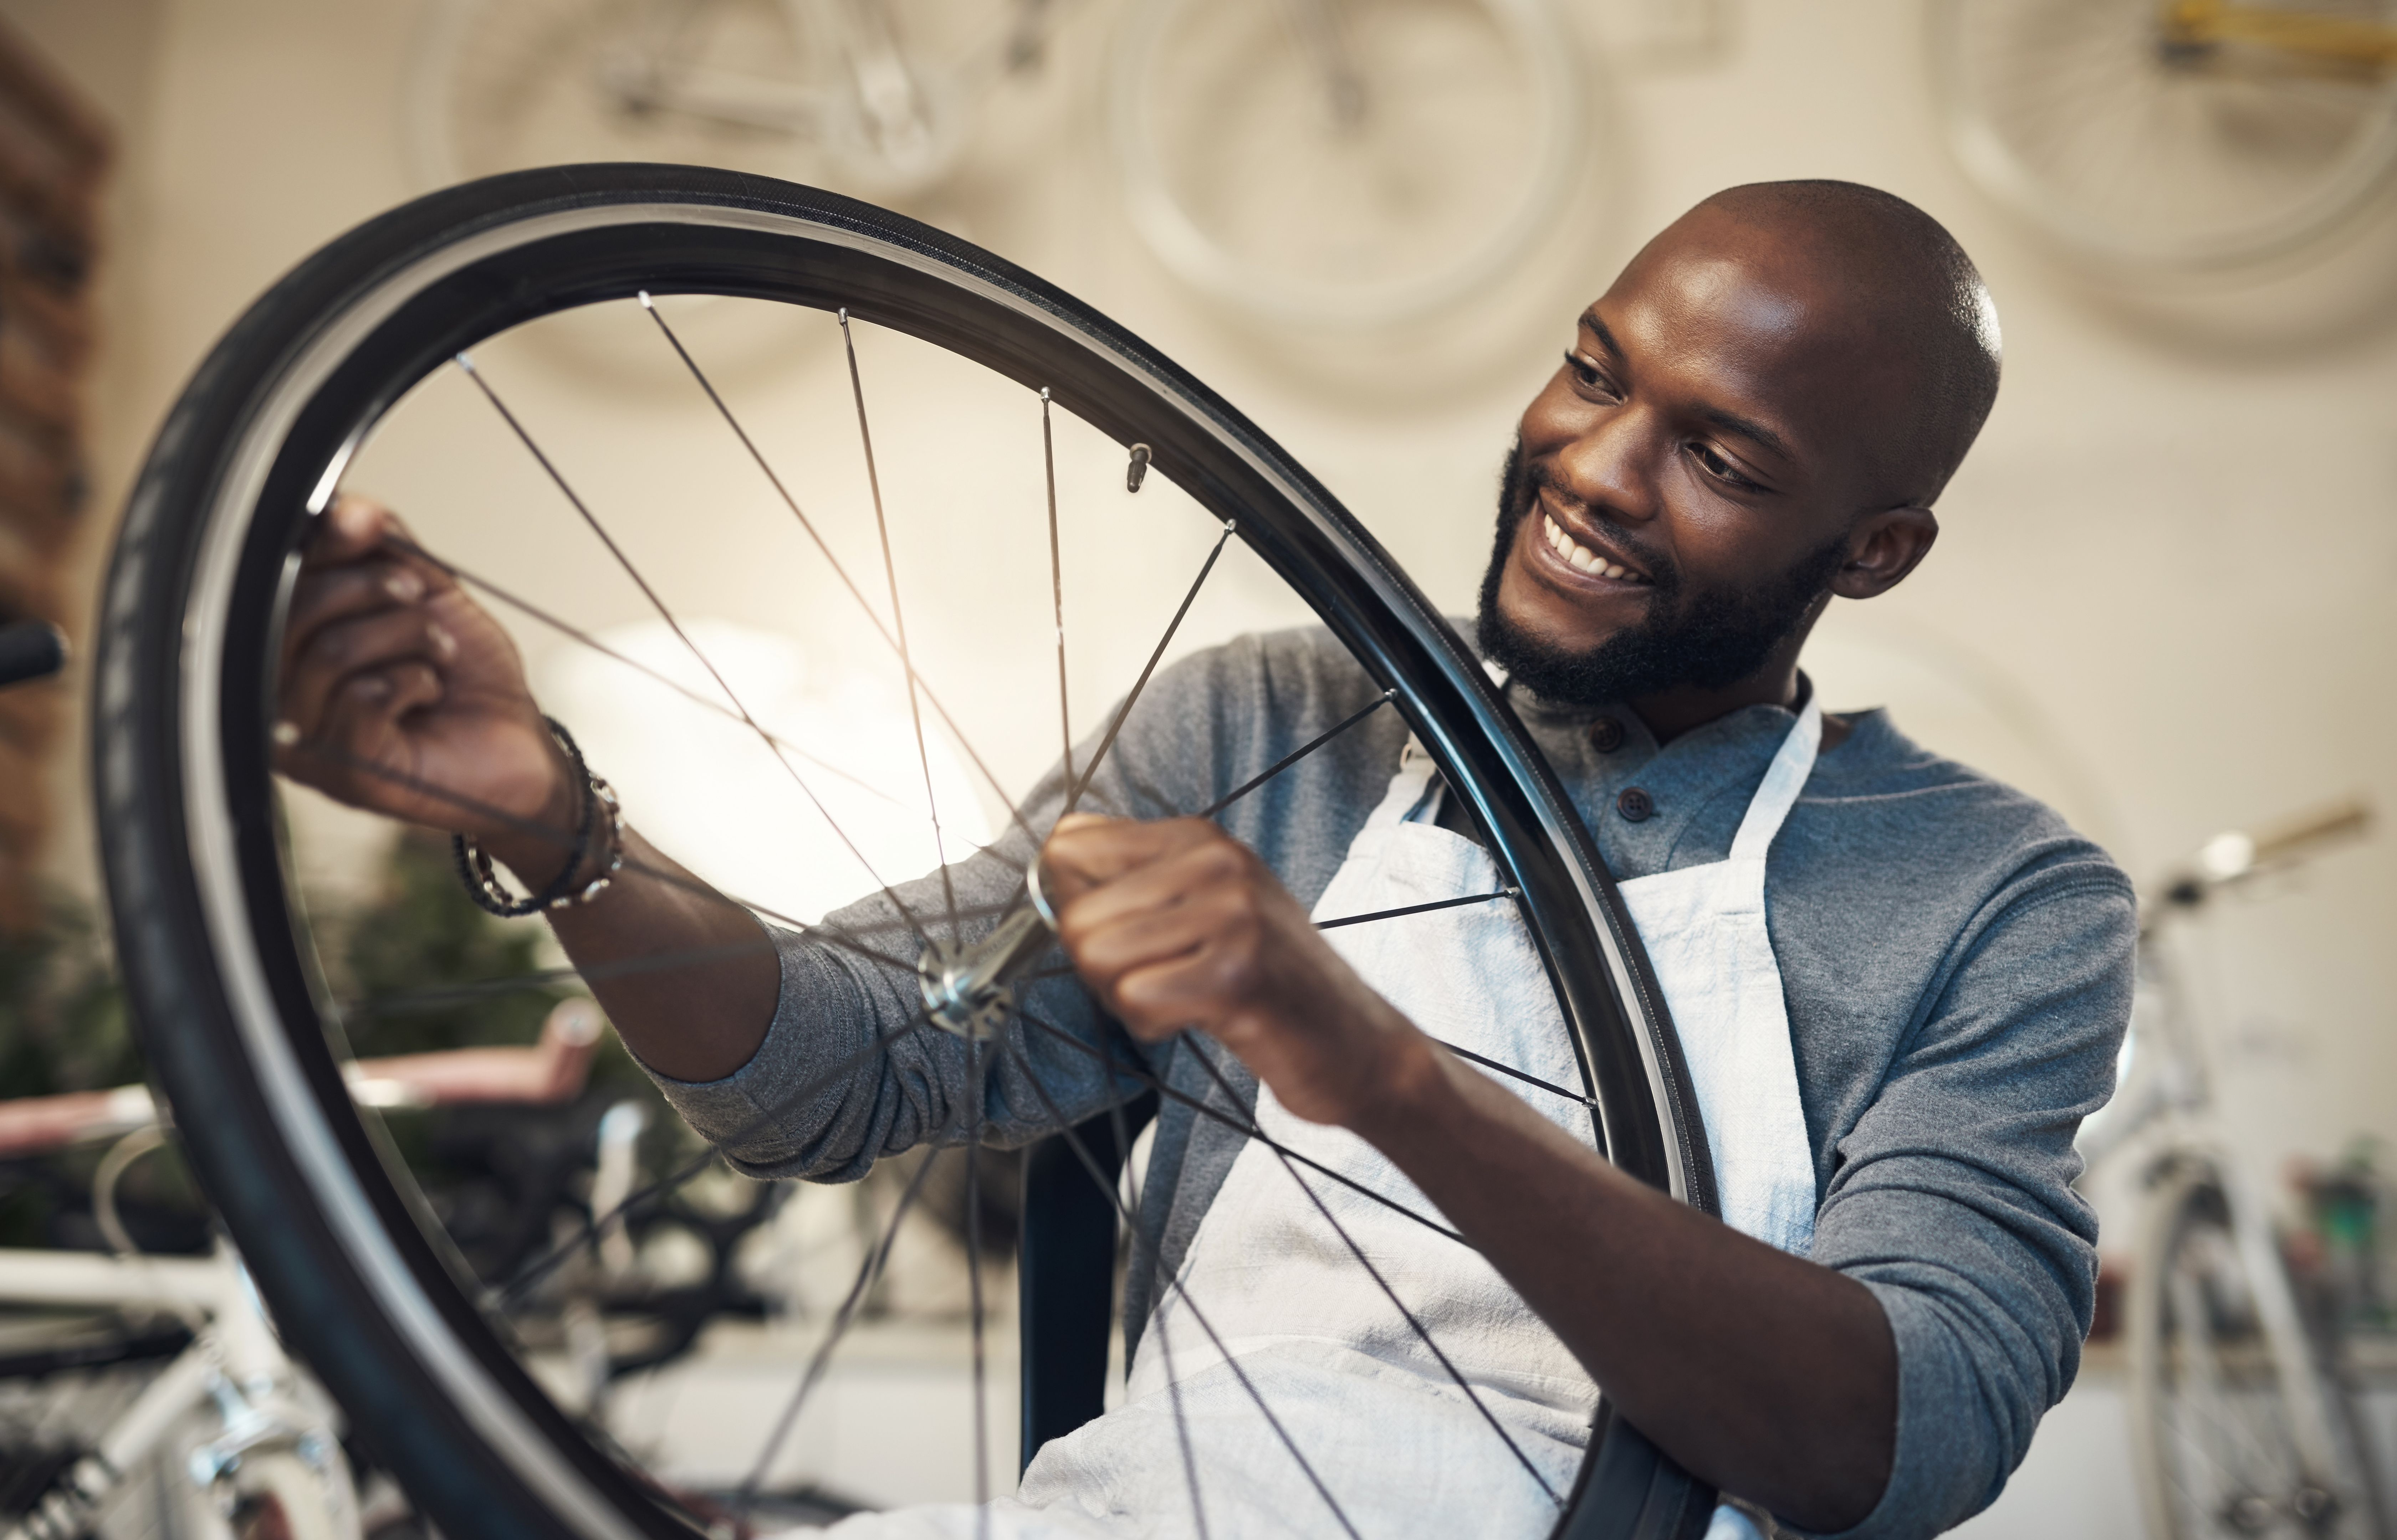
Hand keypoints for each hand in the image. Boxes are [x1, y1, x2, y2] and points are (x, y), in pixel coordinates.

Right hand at [274, 496, 572, 874]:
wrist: (520, 741)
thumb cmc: (467, 676)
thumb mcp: (426, 590)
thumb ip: (380, 547)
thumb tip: (345, 509)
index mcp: (291, 644)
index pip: (273, 579)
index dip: (321, 541)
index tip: (370, 527)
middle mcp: (282, 693)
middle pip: (292, 610)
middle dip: (372, 590)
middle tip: (420, 604)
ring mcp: (306, 740)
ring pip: (329, 651)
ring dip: (405, 637)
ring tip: (438, 655)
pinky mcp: (341, 774)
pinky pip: (360, 698)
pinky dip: (413, 681)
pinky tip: (430, 696)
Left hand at [1039, 814, 1433, 1127]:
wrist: (1356, 1045)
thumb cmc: (1270, 982)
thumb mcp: (1209, 905)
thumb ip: (1138, 881)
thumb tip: (1051, 863)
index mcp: (1201, 838)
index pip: (1072, 843)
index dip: (1073, 903)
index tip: (1120, 933)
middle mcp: (1217, 862)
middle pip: (1076, 913)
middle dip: (1098, 966)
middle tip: (1157, 980)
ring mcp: (1231, 914)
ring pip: (1097, 956)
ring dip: (1125, 997)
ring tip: (1181, 997)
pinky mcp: (1235, 975)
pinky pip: (1134, 998)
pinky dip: (1153, 1023)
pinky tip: (1199, 1018)